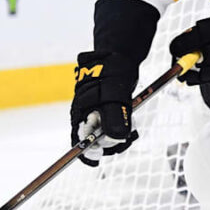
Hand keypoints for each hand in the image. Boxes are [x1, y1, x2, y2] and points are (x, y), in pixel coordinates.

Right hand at [70, 51, 139, 165]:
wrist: (120, 57)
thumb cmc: (112, 71)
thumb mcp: (115, 93)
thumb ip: (114, 116)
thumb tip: (115, 138)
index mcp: (79, 113)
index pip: (78, 140)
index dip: (88, 150)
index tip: (100, 153)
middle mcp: (86, 116)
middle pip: (95, 141)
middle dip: (111, 140)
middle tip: (125, 131)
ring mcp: (97, 115)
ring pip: (108, 135)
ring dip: (120, 133)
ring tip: (130, 122)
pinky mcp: (108, 113)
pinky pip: (115, 127)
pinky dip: (124, 127)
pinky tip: (131, 118)